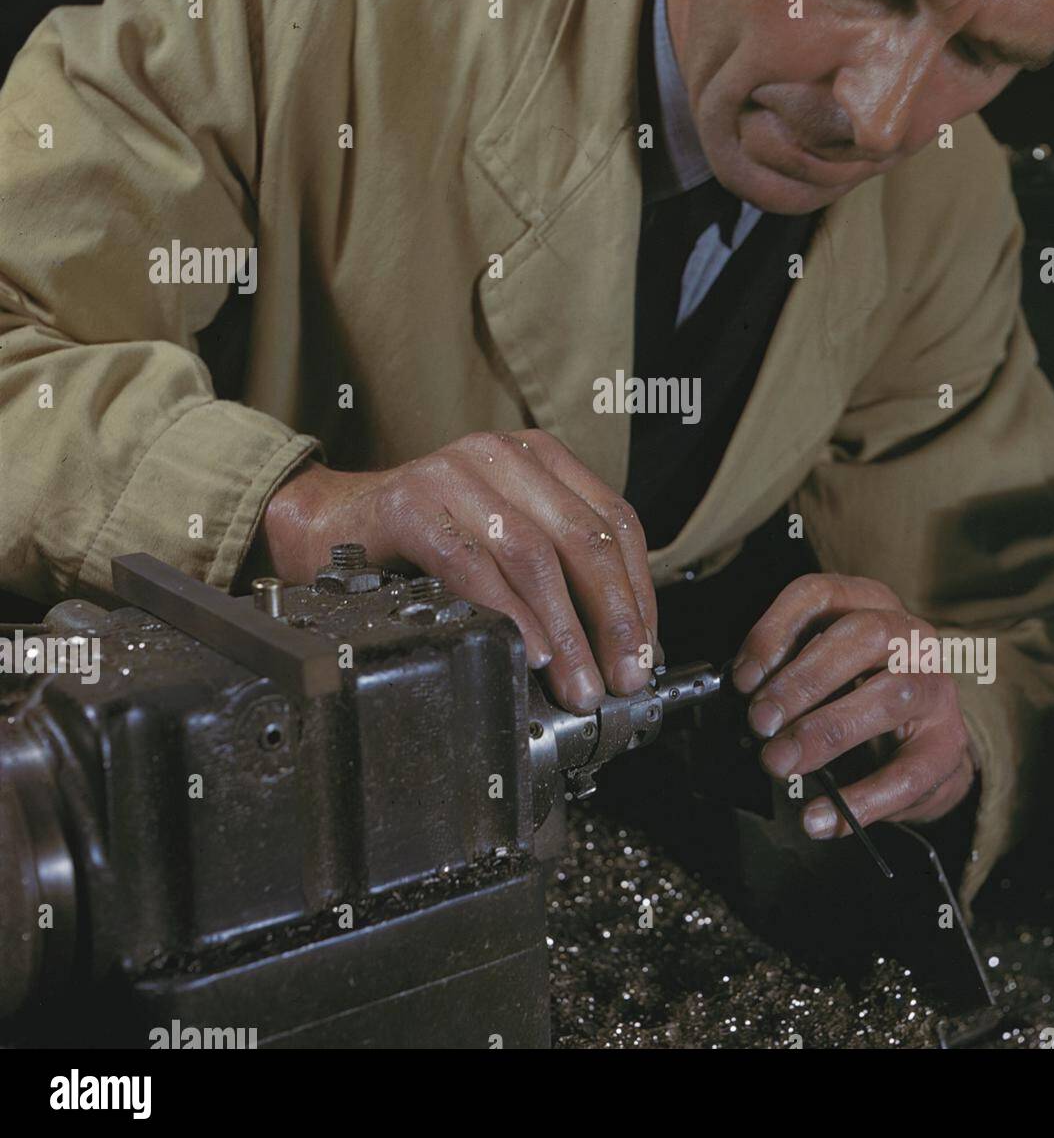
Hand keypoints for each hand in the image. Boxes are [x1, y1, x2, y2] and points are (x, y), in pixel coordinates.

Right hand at [258, 430, 658, 713]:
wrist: (326, 524)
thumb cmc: (421, 541)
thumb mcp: (501, 541)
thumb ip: (555, 572)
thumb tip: (614, 646)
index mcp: (537, 459)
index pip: (614, 521)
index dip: (637, 591)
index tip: (645, 650)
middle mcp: (501, 456)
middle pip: (582, 538)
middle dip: (612, 617)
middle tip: (622, 676)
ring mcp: (453, 474)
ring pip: (532, 553)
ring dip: (563, 629)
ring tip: (576, 681)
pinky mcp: (409, 504)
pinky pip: (470, 563)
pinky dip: (506, 612)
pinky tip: (525, 651)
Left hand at [731, 573, 974, 838]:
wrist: (922, 747)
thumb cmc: (856, 696)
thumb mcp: (819, 670)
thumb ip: (783, 670)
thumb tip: (745, 691)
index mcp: (868, 604)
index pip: (820, 594)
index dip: (775, 631)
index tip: (743, 678)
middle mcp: (909, 636)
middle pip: (861, 636)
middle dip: (803, 681)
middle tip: (760, 722)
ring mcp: (935, 687)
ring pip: (890, 698)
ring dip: (826, 732)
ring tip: (780, 763)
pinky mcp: (947, 746)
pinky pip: (907, 774)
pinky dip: (860, 799)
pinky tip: (819, 816)